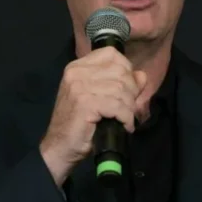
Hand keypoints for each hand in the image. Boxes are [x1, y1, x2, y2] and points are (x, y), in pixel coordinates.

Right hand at [39, 47, 147, 185]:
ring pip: (121, 89)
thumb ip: (121, 83)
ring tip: (124, 118)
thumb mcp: (100, 97)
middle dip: (131, 91)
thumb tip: (141, 75)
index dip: (126, 70)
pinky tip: (124, 125)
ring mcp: (80, 87)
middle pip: (120, 71)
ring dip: (129, 107)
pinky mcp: (85, 103)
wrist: (59, 148)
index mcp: (78, 67)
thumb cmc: (80, 123)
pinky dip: (126, 118)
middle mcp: (77, 73)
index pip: (111, 54)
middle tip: (127, 108)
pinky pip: (118, 106)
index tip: (127, 88)